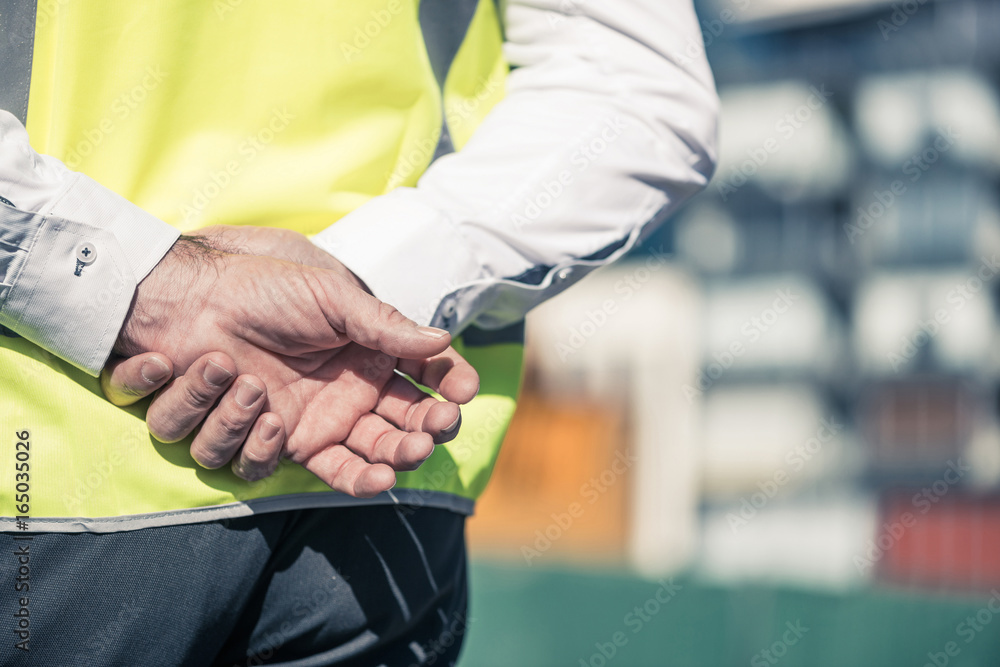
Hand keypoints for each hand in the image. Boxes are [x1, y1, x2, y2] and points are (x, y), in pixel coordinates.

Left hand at [105, 229, 478, 495]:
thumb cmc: (268, 290)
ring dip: (369, 459)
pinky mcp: (265, 441)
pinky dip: (271, 449)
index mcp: (374, 360)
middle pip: (399, 436)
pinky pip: (279, 467)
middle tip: (424, 440)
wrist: (196, 299)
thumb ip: (386, 324)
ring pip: (353, 465)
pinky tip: (267, 418)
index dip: (449, 391)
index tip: (462, 395)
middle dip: (417, 441)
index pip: (426, 381)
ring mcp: (310, 425)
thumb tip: (443, 340)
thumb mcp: (332, 297)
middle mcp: (350, 399)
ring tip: (364, 447)